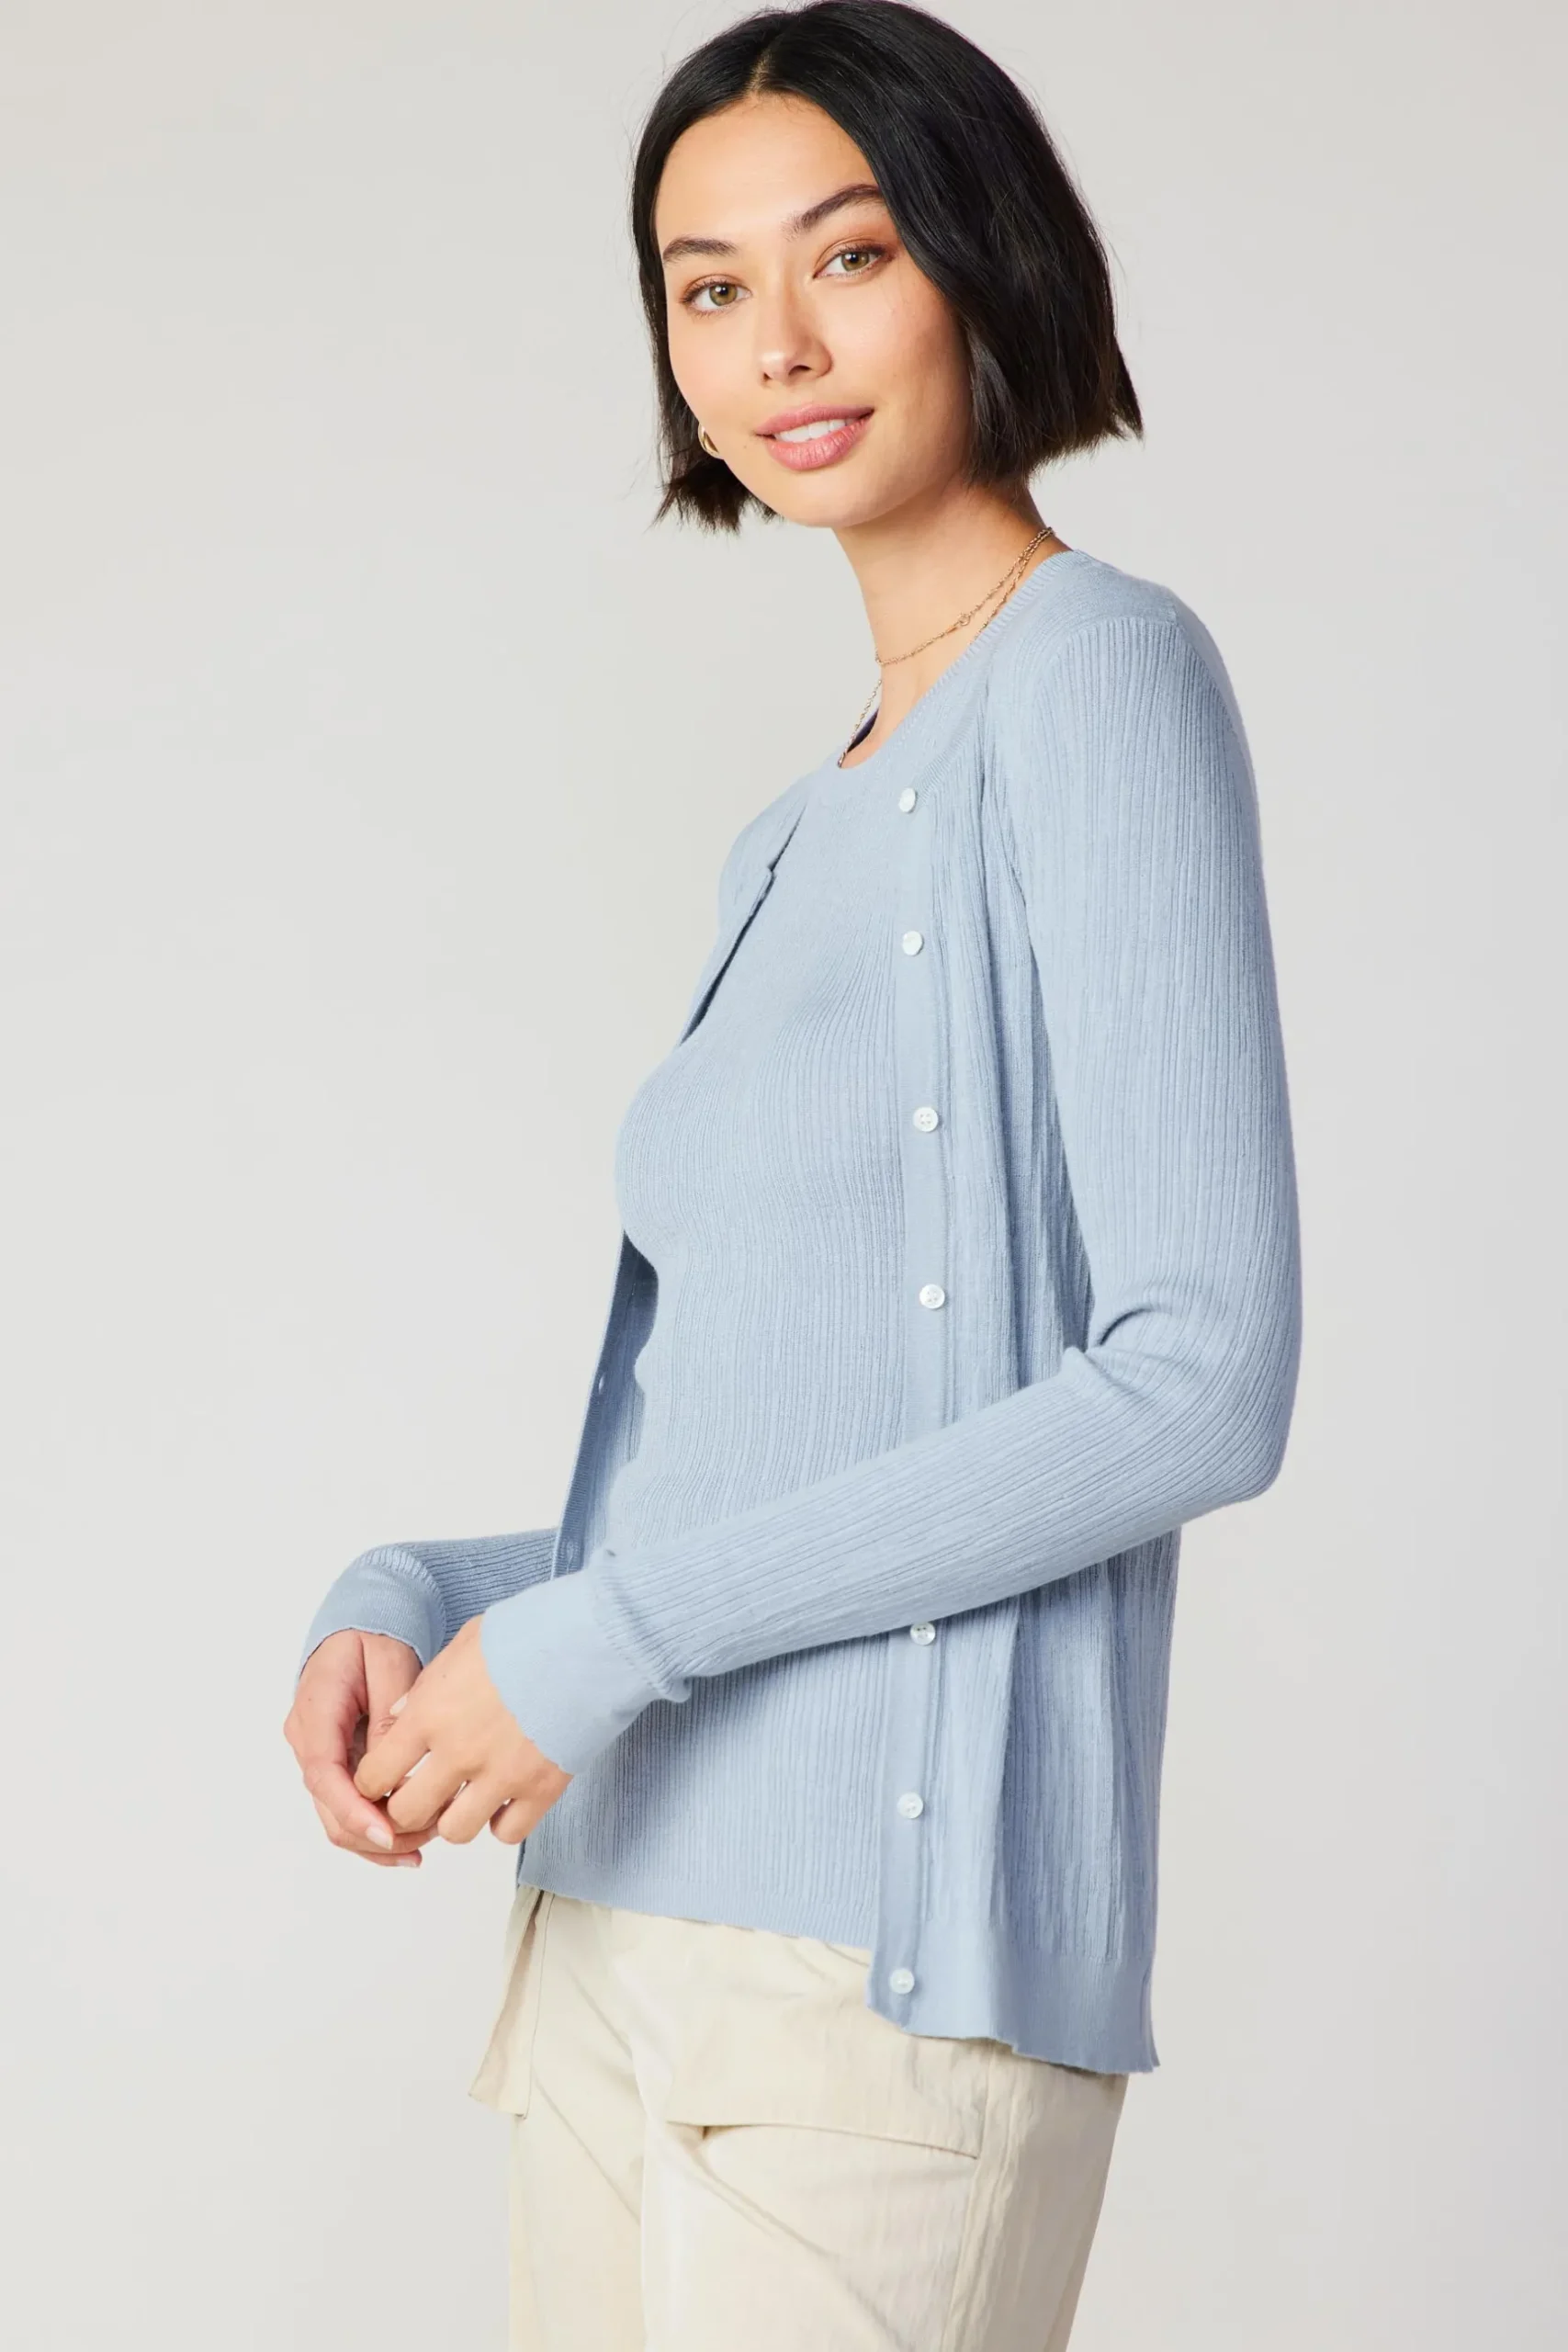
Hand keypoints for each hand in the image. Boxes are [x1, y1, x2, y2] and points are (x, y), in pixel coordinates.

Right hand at [284, 1629, 436, 1866]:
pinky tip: (411, 1848)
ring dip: (379, 1839)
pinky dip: (376, 1830)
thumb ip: (389, 1714)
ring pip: (338, 1818)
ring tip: (428, 1840)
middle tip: (428, 1836)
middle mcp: (308, 1741)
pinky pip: (349, 1808)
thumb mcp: (389, 1662)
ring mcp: (320, 1756)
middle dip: (375, 1833)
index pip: (324, 1774)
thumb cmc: (374, 1637)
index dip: (354, 1811)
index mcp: (315, 1712)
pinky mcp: (336, 1766)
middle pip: (330, 1808)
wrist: (362, 1625)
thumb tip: (397, 1765)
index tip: (389, 1834)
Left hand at [352, 1615, 571, 1846]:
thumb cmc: (527, 1633)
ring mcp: (502, 1775)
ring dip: (455, 1817)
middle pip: (407, 1813)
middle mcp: (460, 1752)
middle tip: (422, 1792)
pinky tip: (505, 1798)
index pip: (374, 1774)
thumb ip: (425, 1686)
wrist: (590, 1640)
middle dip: (408, 1807)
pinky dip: (502, 1822)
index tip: (387, 1775)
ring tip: (467, 1796)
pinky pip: (507, 1833)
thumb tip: (399, 1716)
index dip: (374, 1780)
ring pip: (454, 1832)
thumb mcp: (463, 1645)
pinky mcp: (542, 1789)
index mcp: (431, 1713)